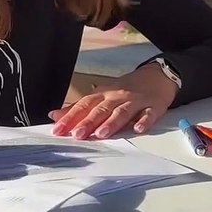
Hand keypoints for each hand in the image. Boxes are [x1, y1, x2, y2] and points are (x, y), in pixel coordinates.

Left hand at [49, 63, 177, 139]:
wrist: (157, 76)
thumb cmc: (125, 89)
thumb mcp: (101, 95)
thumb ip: (79, 107)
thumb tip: (54, 115)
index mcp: (103, 94)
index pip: (84, 105)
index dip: (70, 117)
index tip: (57, 130)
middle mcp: (117, 96)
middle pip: (101, 109)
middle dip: (88, 122)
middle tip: (77, 135)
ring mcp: (136, 101)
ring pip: (122, 111)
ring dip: (112, 122)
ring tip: (101, 134)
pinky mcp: (153, 106)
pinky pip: (148, 114)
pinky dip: (144, 121)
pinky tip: (138, 129)